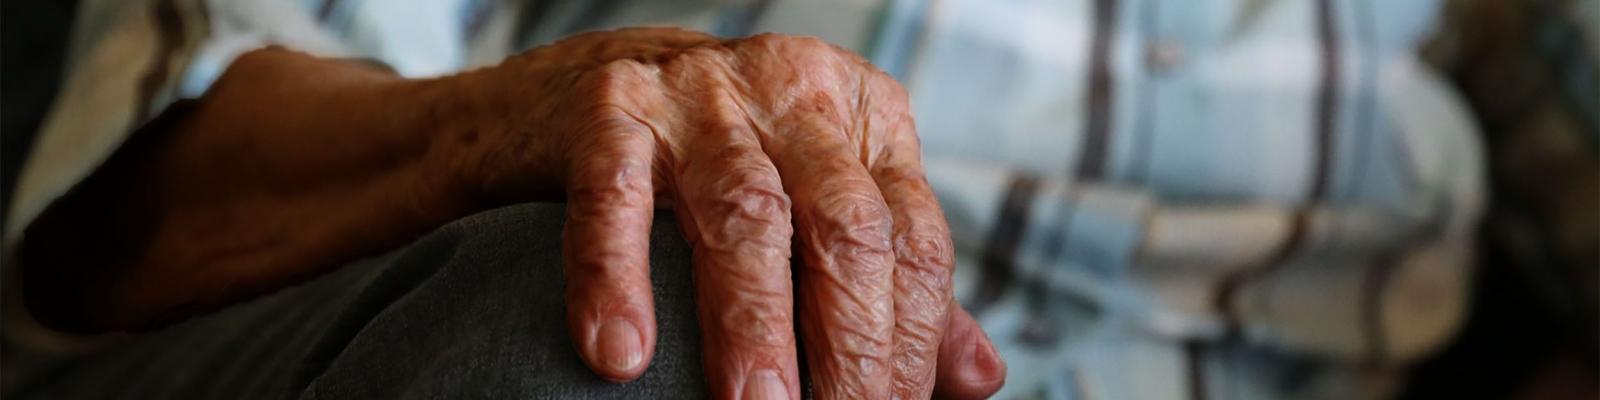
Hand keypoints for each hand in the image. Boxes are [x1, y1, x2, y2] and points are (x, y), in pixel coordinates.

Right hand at [18, 27, 1003, 398]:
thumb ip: (891, 286)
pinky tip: (619, 357)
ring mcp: (702, 88)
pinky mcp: (609, 96)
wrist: (580, 95)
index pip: (912, 240)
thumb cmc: (724, 171)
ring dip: (751, 322)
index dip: (908, 345)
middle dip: (848, 346)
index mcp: (866, 117)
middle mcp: (798, 88)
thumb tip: (981, 380)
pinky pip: (614, 190)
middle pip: (845, 227)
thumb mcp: (819, 208)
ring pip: (744, 210)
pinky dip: (617, 275)